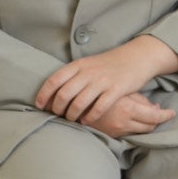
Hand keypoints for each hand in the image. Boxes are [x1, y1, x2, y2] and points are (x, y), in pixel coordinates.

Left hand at [35, 35, 177, 124]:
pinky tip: (86, 121)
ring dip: (72, 115)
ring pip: (79, 103)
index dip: (44, 94)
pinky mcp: (116, 90)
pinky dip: (89, 117)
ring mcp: (102, 81)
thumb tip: (54, 92)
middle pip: (64, 94)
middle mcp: (88, 72)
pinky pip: (98, 108)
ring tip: (71, 120)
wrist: (137, 57)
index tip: (40, 106)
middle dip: (57, 108)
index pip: (54, 80)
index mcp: (79, 64)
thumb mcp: (88, 63)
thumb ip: (73, 75)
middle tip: (57, 115)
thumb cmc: (110, 63)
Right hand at [95, 91, 175, 137]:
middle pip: (149, 127)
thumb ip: (140, 100)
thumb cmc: (101, 90)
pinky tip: (136, 120)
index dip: (165, 116)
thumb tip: (156, 109)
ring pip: (141, 132)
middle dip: (157, 121)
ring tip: (149, 116)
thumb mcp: (122, 89)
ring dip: (147, 125)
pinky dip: (136, 128)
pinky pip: (130, 133)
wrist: (76, 102)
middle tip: (161, 113)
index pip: (154, 117)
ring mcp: (117, 131)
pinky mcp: (112, 135)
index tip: (172, 113)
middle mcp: (123, 123)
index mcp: (128, 108)